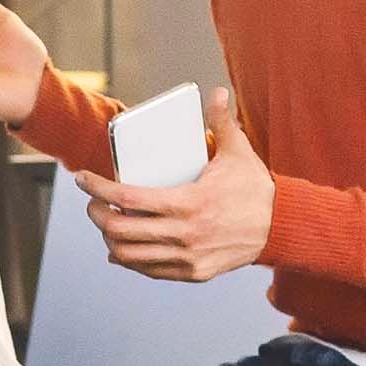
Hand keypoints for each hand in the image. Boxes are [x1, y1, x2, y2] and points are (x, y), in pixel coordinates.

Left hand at [75, 87, 273, 282]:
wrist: (283, 228)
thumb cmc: (255, 188)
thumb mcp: (239, 153)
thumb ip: (223, 123)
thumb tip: (217, 93)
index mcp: (189, 202)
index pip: (127, 197)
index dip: (96, 188)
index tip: (81, 178)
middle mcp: (185, 233)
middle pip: (119, 229)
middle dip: (96, 213)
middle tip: (92, 201)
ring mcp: (188, 257)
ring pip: (128, 254)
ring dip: (108, 238)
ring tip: (106, 221)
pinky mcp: (193, 273)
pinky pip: (148, 270)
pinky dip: (128, 258)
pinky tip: (119, 246)